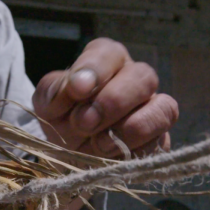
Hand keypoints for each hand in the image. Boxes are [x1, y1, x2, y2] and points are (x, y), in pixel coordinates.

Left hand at [32, 38, 177, 158]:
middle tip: (84, 123)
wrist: (71, 155)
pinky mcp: (159, 138)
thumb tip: (77, 87)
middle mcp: (134, 79)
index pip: (109, 53)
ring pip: (162, 108)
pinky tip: (111, 156)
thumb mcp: (47, 103)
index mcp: (106, 61)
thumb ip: (55, 90)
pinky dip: (135, 151)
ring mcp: (152, 108)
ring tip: (98, 144)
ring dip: (128, 130)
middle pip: (143, 77)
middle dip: (113, 102)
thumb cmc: (62, 119)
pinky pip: (161, 141)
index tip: (77, 89)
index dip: (95, 69)